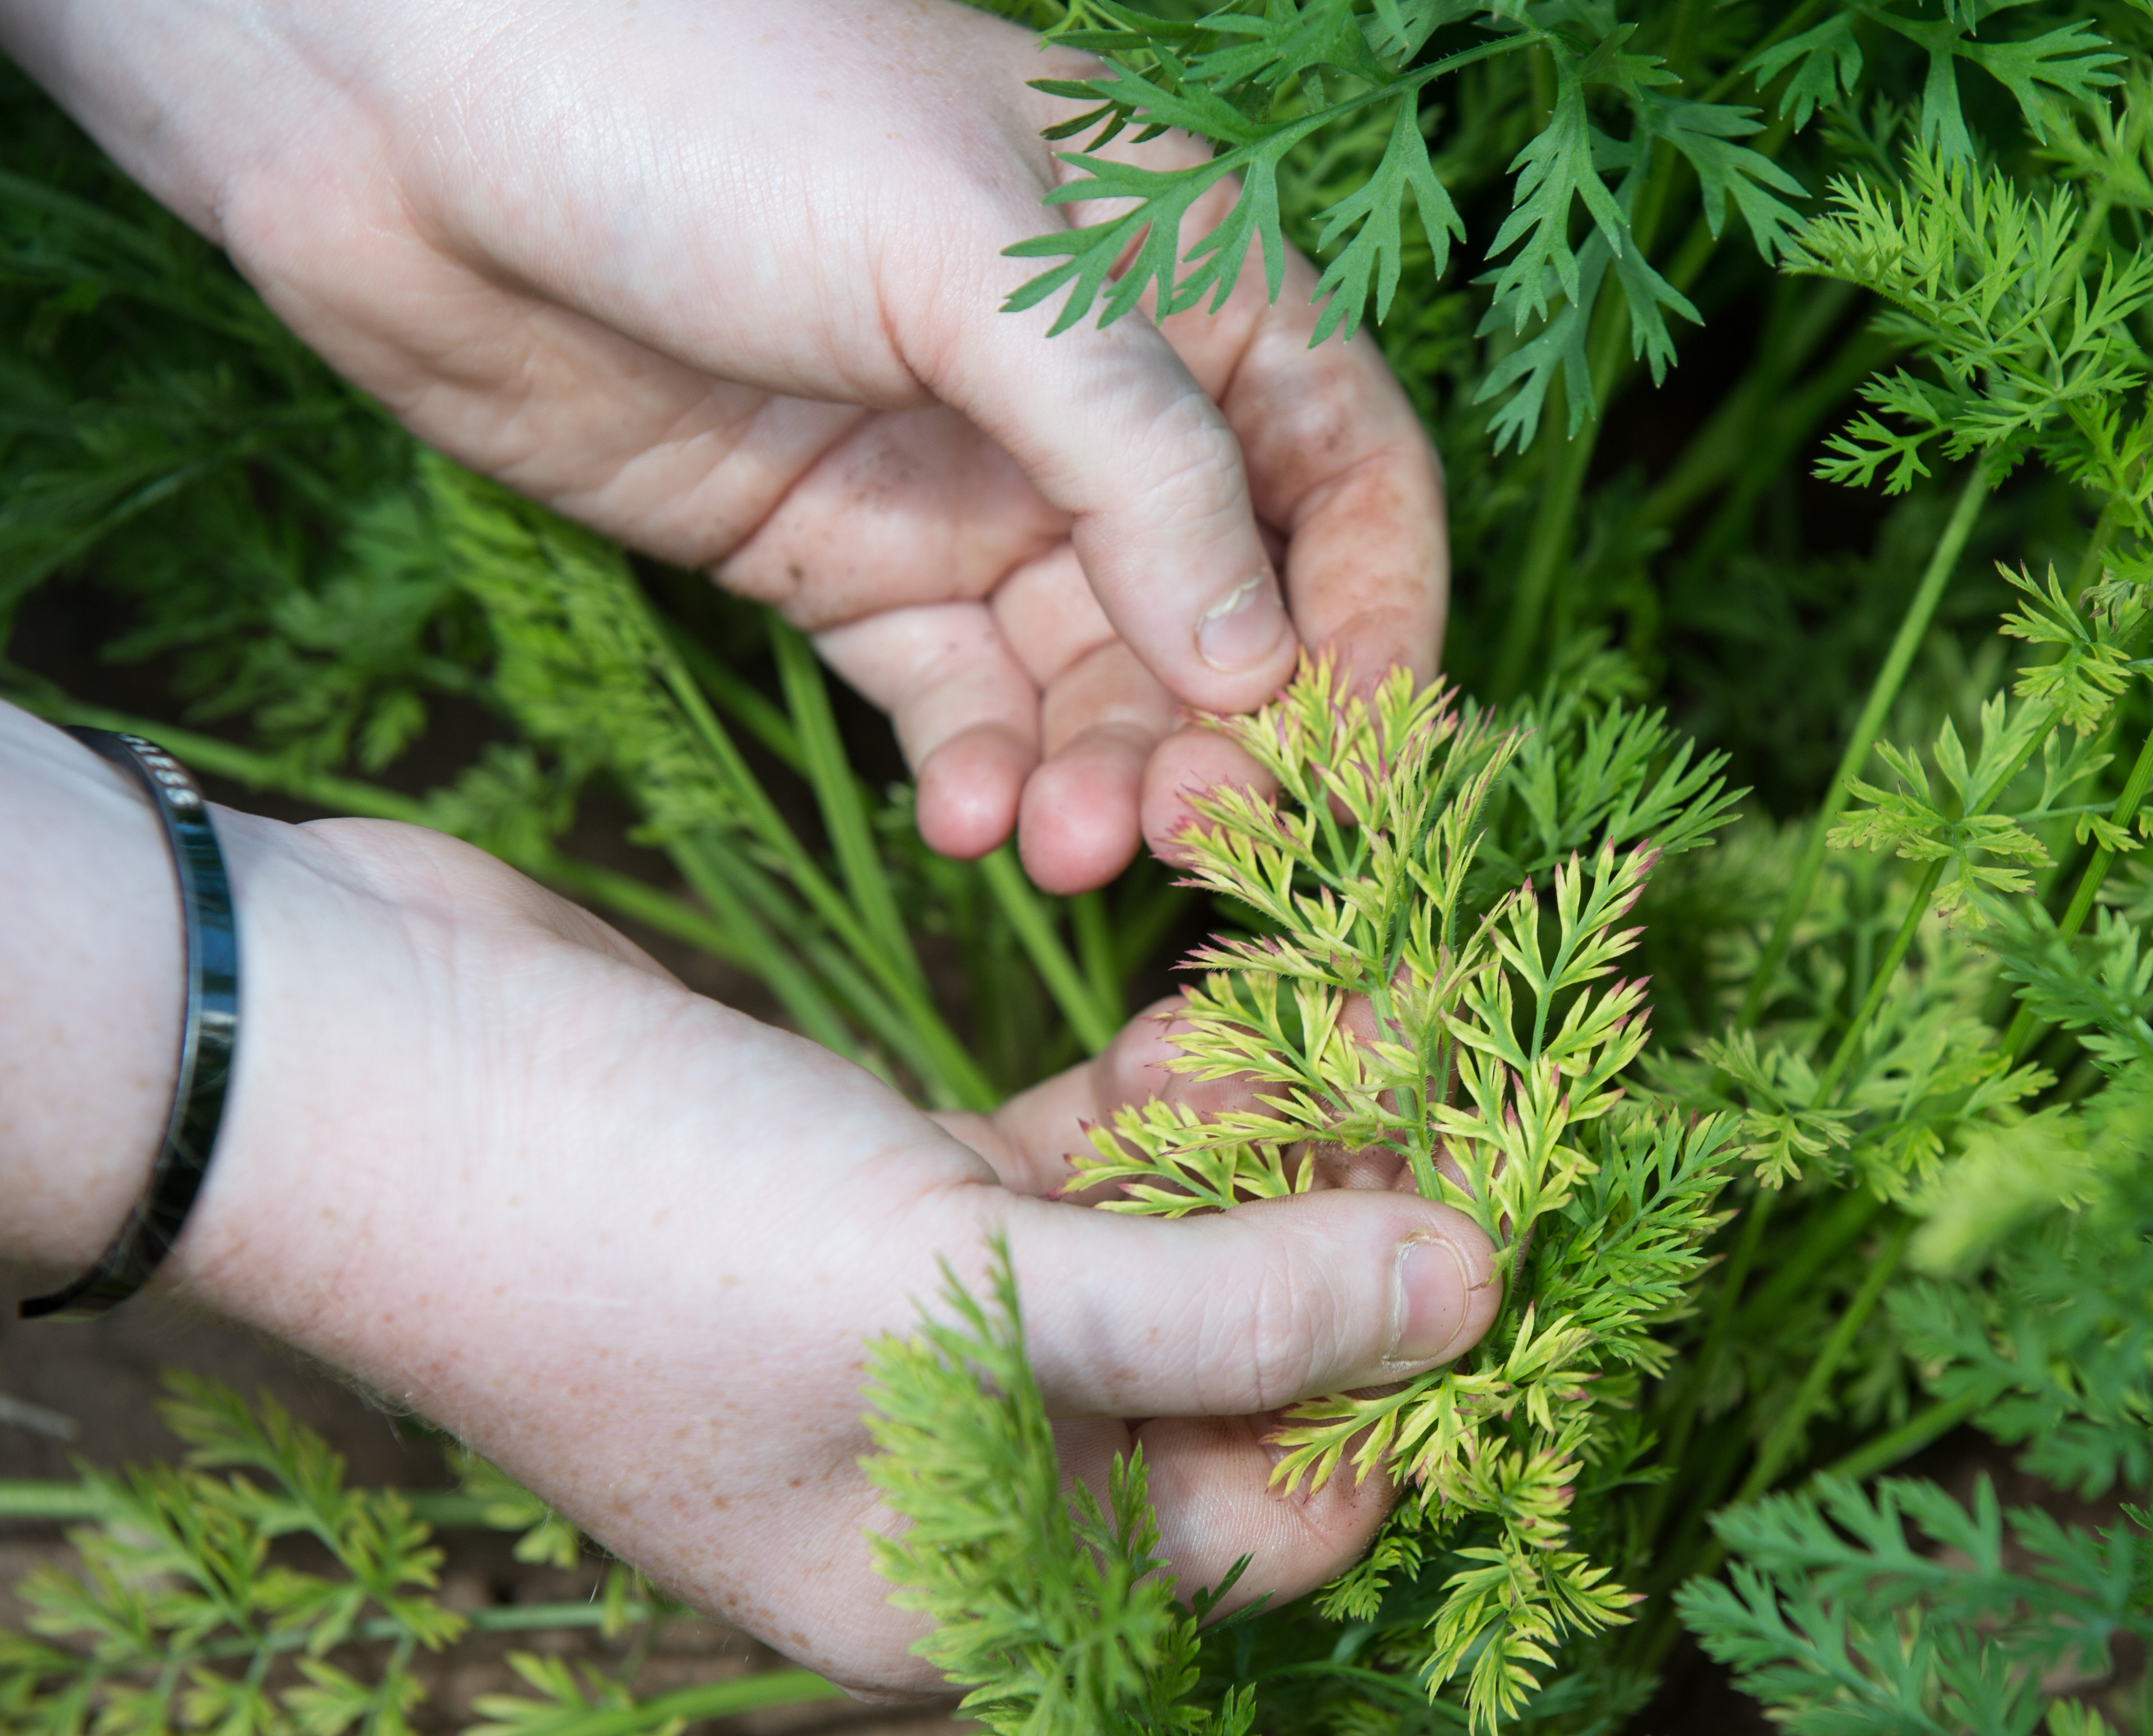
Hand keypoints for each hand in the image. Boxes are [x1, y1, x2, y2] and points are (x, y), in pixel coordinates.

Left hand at [1, 0, 1446, 891]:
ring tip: (1058, 850)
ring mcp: (967, 492)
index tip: (1362, 757)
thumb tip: (1264, 669)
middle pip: (1226, 612)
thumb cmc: (718, 101)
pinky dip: (980, 773)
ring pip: (1094, 681)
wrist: (407, 105)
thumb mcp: (973, 257)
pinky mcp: (844, 567)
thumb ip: (1138, 462)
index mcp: (1182, 280)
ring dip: (1099, 775)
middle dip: (1224, 736)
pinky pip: (957, 703)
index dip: (1377, 619)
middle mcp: (1093, 404)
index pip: (1346, 476)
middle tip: (1191, 839)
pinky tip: (964, 823)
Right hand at [1, 711, 1497, 1695]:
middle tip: (1477, 1084)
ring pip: (1168, 1246)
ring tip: (1385, 999)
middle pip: (1231, 1375)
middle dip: (1355, 1235)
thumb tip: (1476, 1292)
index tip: (1515, 1237)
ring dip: (1275, 1136)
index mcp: (968, 1578)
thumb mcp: (959, 1295)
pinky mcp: (894, 1188)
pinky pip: (1085, 1162)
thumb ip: (1231, 1310)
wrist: (361, 1068)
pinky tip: (1243, 1002)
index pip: (1259, 1526)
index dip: (1403, 1399)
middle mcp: (962, 1472)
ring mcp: (925, 1325)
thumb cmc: (644, 1234)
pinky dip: (1164, 1092)